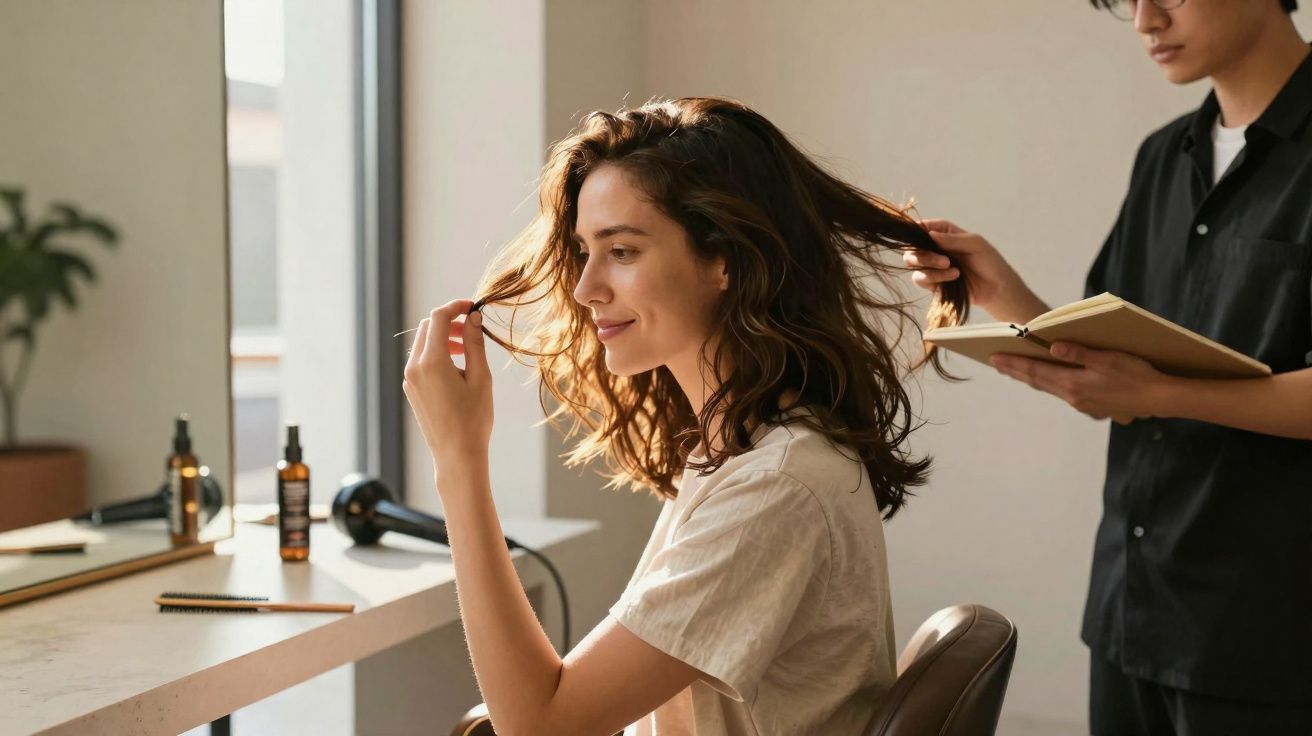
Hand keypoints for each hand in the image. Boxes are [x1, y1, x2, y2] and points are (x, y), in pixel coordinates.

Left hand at [402, 299, 493, 494]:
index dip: (456, 307)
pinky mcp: (411, 389)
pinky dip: (436, 353)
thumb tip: (473, 318)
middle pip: (428, 327)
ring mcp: (410, 379)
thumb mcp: (480, 377)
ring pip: (423, 343)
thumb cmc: (473, 419)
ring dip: (443, 338)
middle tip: (472, 329)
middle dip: (449, 322)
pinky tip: (455, 367)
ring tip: (465, 349)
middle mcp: (415, 367)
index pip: (439, 318)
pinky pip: (420, 360)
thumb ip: (474, 343)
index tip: (473, 307)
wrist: (456, 454)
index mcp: (432, 362)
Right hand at [904, 219, 1044, 323]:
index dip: (917, 229)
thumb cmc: (990, 261)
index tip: (916, 234)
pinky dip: (934, 278)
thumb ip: (952, 239)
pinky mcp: (933, 283)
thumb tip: (930, 234)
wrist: (997, 288)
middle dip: (923, 253)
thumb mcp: (975, 244)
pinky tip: (953, 277)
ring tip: (951, 268)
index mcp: (946, 235)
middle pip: (913, 247)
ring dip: (929, 266)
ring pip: (913, 263)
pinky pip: (920, 279)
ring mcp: (933, 267)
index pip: (925, 227)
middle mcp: (936, 249)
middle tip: (944, 260)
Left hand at [989, 342, 1175, 423]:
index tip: (994, 358)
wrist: (1159, 399)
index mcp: (1074, 384)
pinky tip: (1045, 379)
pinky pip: (1060, 391)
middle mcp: (1073, 396)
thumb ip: (1079, 353)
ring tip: (1013, 369)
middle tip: (995, 362)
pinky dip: (1047, 383)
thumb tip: (1051, 348)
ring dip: (1029, 378)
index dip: (1013, 364)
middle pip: (1037, 381)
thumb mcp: (1109, 359)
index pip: (1035, 371)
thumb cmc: (1137, 374)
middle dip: (1015, 371)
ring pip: (1047, 387)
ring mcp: (1081, 403)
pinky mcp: (1090, 404)